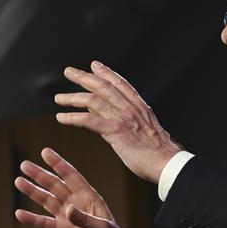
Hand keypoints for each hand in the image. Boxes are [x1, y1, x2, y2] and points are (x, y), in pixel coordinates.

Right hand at [14, 147, 130, 227]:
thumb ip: (85, 219)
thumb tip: (68, 209)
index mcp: (89, 198)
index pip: (71, 177)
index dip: (58, 164)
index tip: (45, 152)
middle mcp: (77, 204)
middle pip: (55, 186)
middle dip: (40, 175)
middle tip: (24, 165)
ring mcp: (69, 217)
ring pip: (48, 201)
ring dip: (33, 192)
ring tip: (19, 181)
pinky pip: (44, 223)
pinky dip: (32, 218)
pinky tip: (20, 213)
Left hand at [54, 61, 180, 182]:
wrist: (167, 162)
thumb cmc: (159, 153)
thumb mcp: (145, 130)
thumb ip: (128, 120)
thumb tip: (110, 115)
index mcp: (140, 107)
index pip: (121, 84)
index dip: (106, 72)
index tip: (95, 65)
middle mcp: (131, 108)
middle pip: (103, 86)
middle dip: (84, 77)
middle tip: (69, 71)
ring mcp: (123, 118)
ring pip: (93, 100)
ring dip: (73, 97)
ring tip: (59, 98)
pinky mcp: (115, 130)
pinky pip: (88, 120)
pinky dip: (73, 118)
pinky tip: (61, 118)